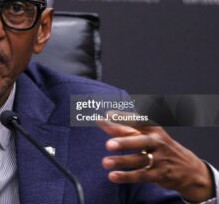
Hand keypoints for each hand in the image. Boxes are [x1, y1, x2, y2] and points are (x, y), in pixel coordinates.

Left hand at [96, 111, 213, 202]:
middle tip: (108, 144)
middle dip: (124, 142)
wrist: (188, 169)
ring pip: (139, 160)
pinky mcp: (159, 174)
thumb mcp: (146, 135)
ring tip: (105, 162)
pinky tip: (113, 176)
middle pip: (140, 141)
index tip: (108, 115)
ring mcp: (160, 159)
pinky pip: (141, 175)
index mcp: (153, 129)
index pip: (138, 120)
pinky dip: (126, 176)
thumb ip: (124, 129)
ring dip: (121, 161)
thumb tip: (103, 120)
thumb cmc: (160, 147)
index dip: (123, 117)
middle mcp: (157, 142)